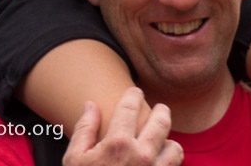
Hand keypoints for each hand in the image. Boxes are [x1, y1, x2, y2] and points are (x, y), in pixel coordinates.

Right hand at [64, 88, 182, 165]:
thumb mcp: (75, 160)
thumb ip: (84, 129)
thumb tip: (90, 105)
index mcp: (118, 143)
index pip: (131, 104)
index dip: (134, 93)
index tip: (135, 92)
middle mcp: (142, 155)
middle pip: (162, 120)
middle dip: (161, 111)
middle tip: (158, 110)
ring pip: (176, 147)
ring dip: (169, 142)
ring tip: (162, 142)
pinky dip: (171, 165)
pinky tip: (161, 163)